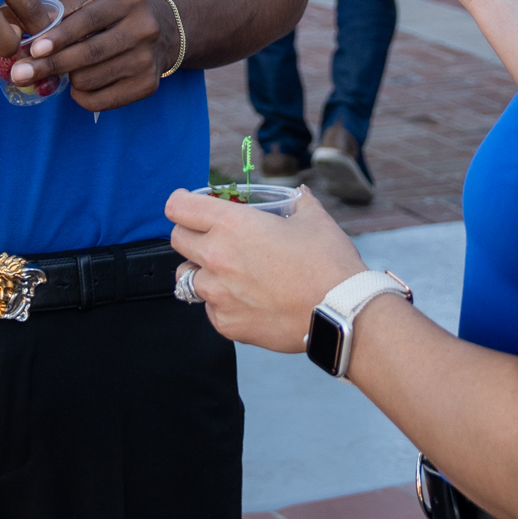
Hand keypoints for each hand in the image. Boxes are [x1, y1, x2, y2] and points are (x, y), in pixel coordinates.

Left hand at [5, 0, 165, 112]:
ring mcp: (148, 60)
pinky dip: (80, 95)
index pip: (89, 21)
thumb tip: (24, 30)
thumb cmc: (116, 14)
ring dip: (68, 78)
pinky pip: (99, 101)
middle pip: (88, 54)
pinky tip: (81, 83)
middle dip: (50, 65)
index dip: (60, 37)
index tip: (34, 50)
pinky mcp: (148, 86)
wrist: (166, 30)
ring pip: (89, 79)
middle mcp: (144, 28)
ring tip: (69, 68)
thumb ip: (61, 10)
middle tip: (21, 73)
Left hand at [166, 184, 366, 352]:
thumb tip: (299, 194)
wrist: (340, 312)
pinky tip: (246, 299)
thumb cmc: (327, 262)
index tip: (187, 204)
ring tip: (229, 273)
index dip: (181, 202)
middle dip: (191, 234)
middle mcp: (217, 257)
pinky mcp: (226, 323)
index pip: (178, 207)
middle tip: (212, 237)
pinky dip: (221, 303)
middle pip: (177, 240)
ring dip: (203, 271)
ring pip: (187, 278)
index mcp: (232, 224)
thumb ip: (298, 202)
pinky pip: (209, 309)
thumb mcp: (314, 219)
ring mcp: (218, 294)